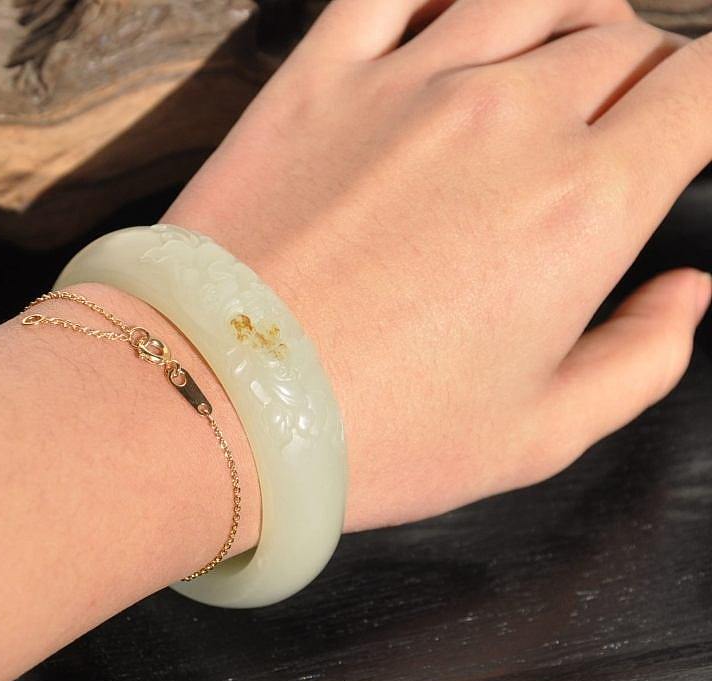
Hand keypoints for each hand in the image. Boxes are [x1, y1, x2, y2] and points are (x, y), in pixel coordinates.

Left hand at [164, 0, 711, 531]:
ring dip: (573, 13)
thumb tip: (686, 292)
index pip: (699, 92)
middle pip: (620, 44)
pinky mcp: (318, 81)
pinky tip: (460, 13)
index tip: (693, 131)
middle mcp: (507, 120)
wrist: (220, 405)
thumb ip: (641, 358)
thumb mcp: (538, 436)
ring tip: (570, 51)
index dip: (711, 101)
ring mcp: (405, 86)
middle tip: (625, 121)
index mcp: (581, 206)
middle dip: (644, 74)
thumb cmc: (376, 436)